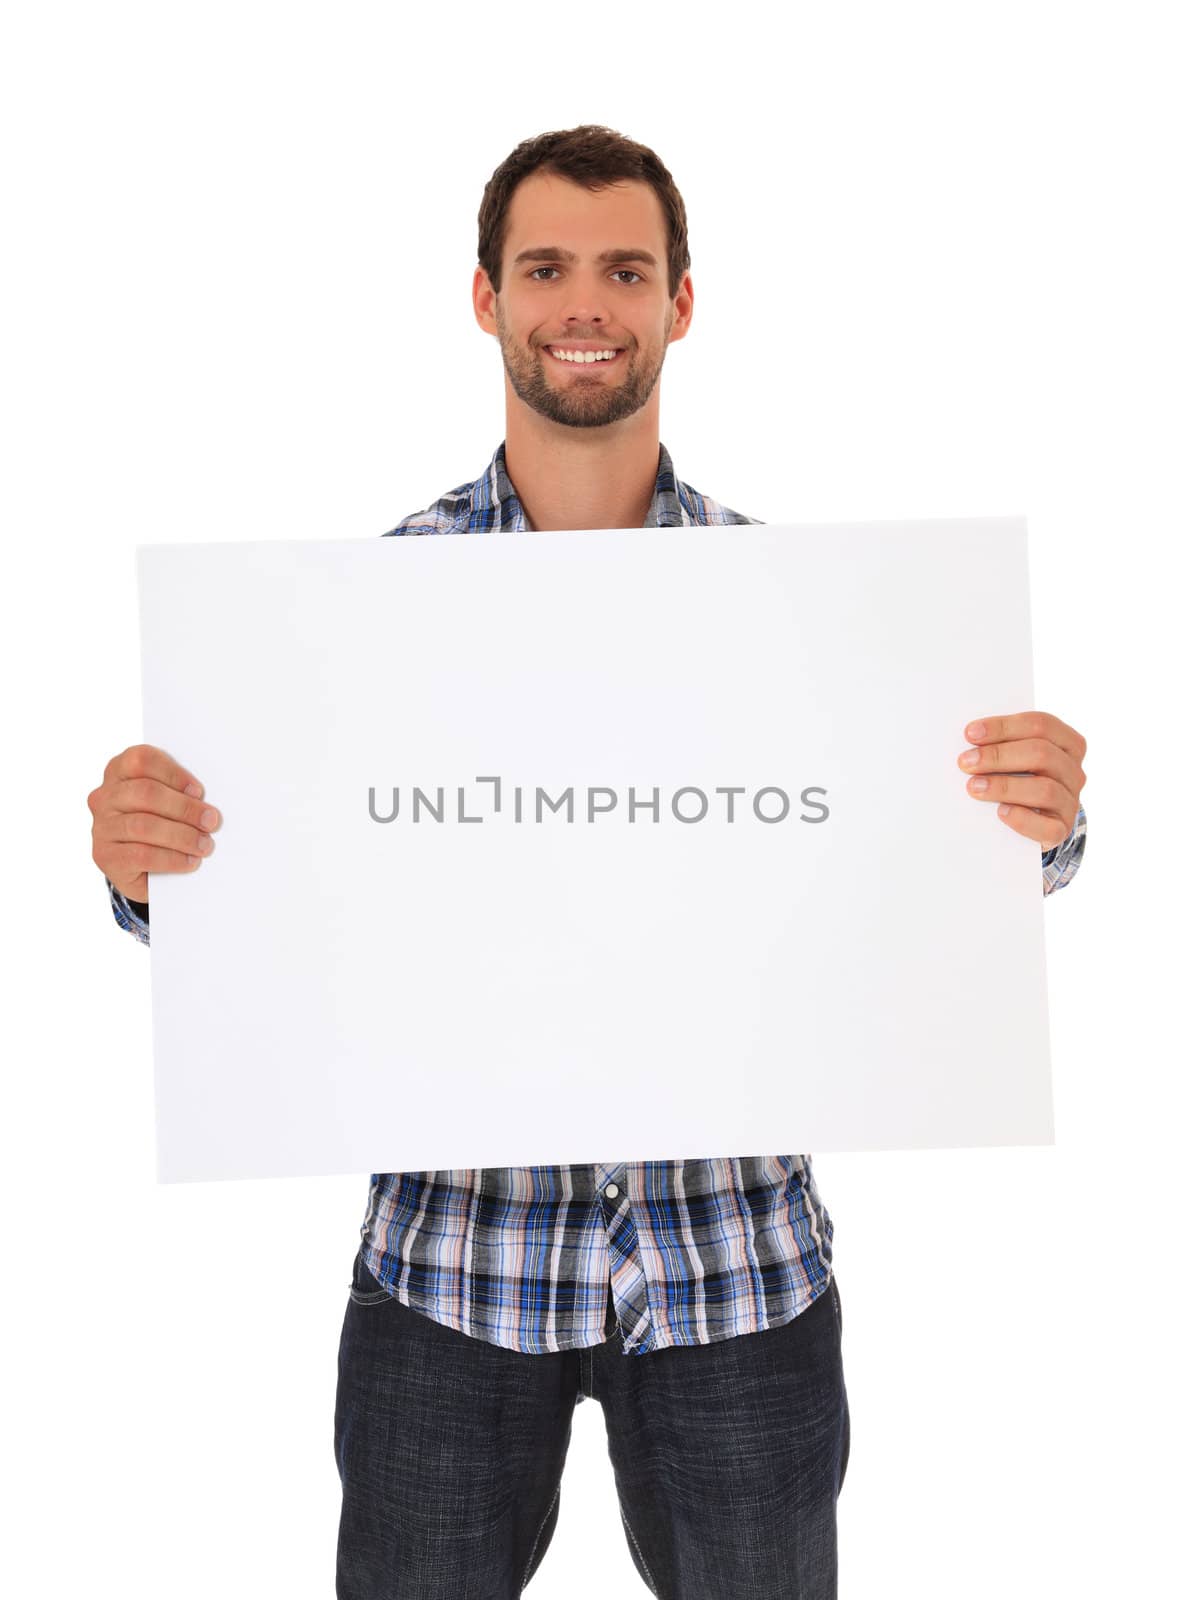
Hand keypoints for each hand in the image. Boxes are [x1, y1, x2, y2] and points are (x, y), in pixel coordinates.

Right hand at [89, 744, 221, 903]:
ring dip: (182, 836)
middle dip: (184, 808)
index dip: (173, 773)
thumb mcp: (167, 803)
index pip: (141, 760)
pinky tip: (190, 861)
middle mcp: (105, 797)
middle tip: (211, 821)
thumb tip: (207, 805)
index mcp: (120, 771)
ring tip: (205, 845)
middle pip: (145, 793)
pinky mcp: (105, 856)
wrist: (142, 869)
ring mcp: (102, 827)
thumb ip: (180, 793)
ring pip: (144, 826)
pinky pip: (141, 855)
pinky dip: (171, 859)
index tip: (199, 791)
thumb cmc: (160, 825)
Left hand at [957, 711, 1086, 849]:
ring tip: (974, 787)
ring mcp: (1070, 802)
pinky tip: (1000, 812)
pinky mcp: (1061, 830)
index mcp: (1067, 744)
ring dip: (1004, 786)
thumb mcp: (1015, 757)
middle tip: (966, 762)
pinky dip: (1022, 819)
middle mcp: (1073, 772)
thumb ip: (1001, 744)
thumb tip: (969, 738)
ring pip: (1045, 789)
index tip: (970, 734)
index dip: (1004, 726)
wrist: (1031, 822)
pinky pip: (1048, 827)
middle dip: (998, 756)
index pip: (1041, 725)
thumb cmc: (1017, 779)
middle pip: (1041, 753)